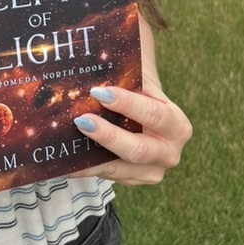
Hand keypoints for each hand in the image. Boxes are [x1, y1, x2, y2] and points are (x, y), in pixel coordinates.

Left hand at [70, 84, 192, 185]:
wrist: (145, 109)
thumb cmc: (140, 87)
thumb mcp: (140, 78)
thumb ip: (125, 74)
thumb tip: (92, 65)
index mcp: (177, 125)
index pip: (153, 114)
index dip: (127, 104)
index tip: (99, 93)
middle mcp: (169, 153)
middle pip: (137, 150)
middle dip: (107, 135)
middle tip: (82, 120)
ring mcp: (150, 171)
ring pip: (118, 168)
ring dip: (90, 157)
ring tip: (67, 145)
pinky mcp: (131, 179)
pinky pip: (106, 174)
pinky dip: (85, 167)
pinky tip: (66, 161)